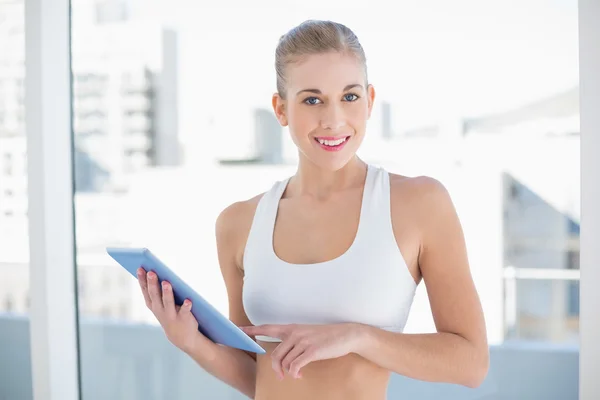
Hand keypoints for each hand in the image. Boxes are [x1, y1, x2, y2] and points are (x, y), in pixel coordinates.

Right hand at [136, 267, 206, 352]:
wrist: (182, 337)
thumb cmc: (170, 313)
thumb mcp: (160, 303)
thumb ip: (156, 289)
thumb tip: (152, 271)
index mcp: (153, 304)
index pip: (146, 290)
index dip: (142, 279)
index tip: (140, 268)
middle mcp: (159, 310)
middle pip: (155, 294)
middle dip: (153, 283)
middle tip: (151, 272)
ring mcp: (171, 315)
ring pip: (168, 302)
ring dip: (167, 293)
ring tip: (167, 282)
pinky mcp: (184, 319)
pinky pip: (185, 311)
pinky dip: (186, 306)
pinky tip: (188, 300)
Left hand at [240, 323, 363, 378]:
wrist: (346, 335)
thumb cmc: (326, 337)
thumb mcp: (306, 334)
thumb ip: (293, 341)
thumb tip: (283, 356)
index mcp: (292, 328)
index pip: (267, 327)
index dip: (251, 330)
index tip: (237, 331)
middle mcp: (295, 333)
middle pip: (275, 354)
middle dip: (275, 368)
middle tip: (280, 376)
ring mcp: (303, 341)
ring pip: (284, 362)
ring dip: (287, 372)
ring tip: (294, 375)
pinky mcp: (311, 350)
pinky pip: (295, 365)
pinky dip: (295, 373)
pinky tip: (299, 375)